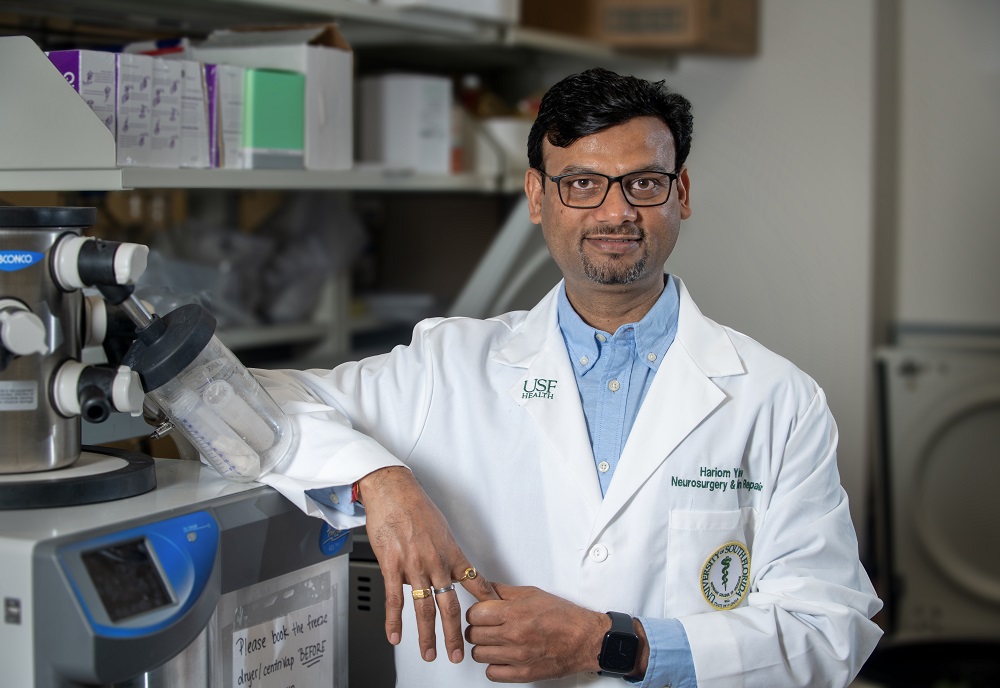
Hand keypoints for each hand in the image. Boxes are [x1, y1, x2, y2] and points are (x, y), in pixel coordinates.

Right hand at [357, 466, 498, 663]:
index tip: (493, 618)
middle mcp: (435, 561)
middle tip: (458, 654)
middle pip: (449, 605)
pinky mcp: (392, 565)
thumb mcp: (441, 528)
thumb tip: (441, 573)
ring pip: (424, 607)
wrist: (393, 490)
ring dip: (427, 635)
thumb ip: (444, 554)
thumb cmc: (416, 505)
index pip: (473, 582)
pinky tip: (395, 636)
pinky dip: (394, 621)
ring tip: (430, 653)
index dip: (485, 603)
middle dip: (455, 634)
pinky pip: (394, 599)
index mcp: (451, 552)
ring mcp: (414, 565)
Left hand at [465, 584, 612, 682]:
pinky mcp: (522, 674)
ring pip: (479, 654)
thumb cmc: (564, 617)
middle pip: (474, 634)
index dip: (476, 612)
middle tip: (488, 626)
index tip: (482, 613)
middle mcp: (514, 636)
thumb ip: (505, 592)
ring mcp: (517, 657)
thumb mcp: (533, 594)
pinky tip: (502, 657)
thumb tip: (486, 588)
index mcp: (515, 613)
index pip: (475, 613)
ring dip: (484, 647)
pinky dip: (494, 666)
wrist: (585, 639)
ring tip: (495, 642)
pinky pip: (492, 673)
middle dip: (478, 628)